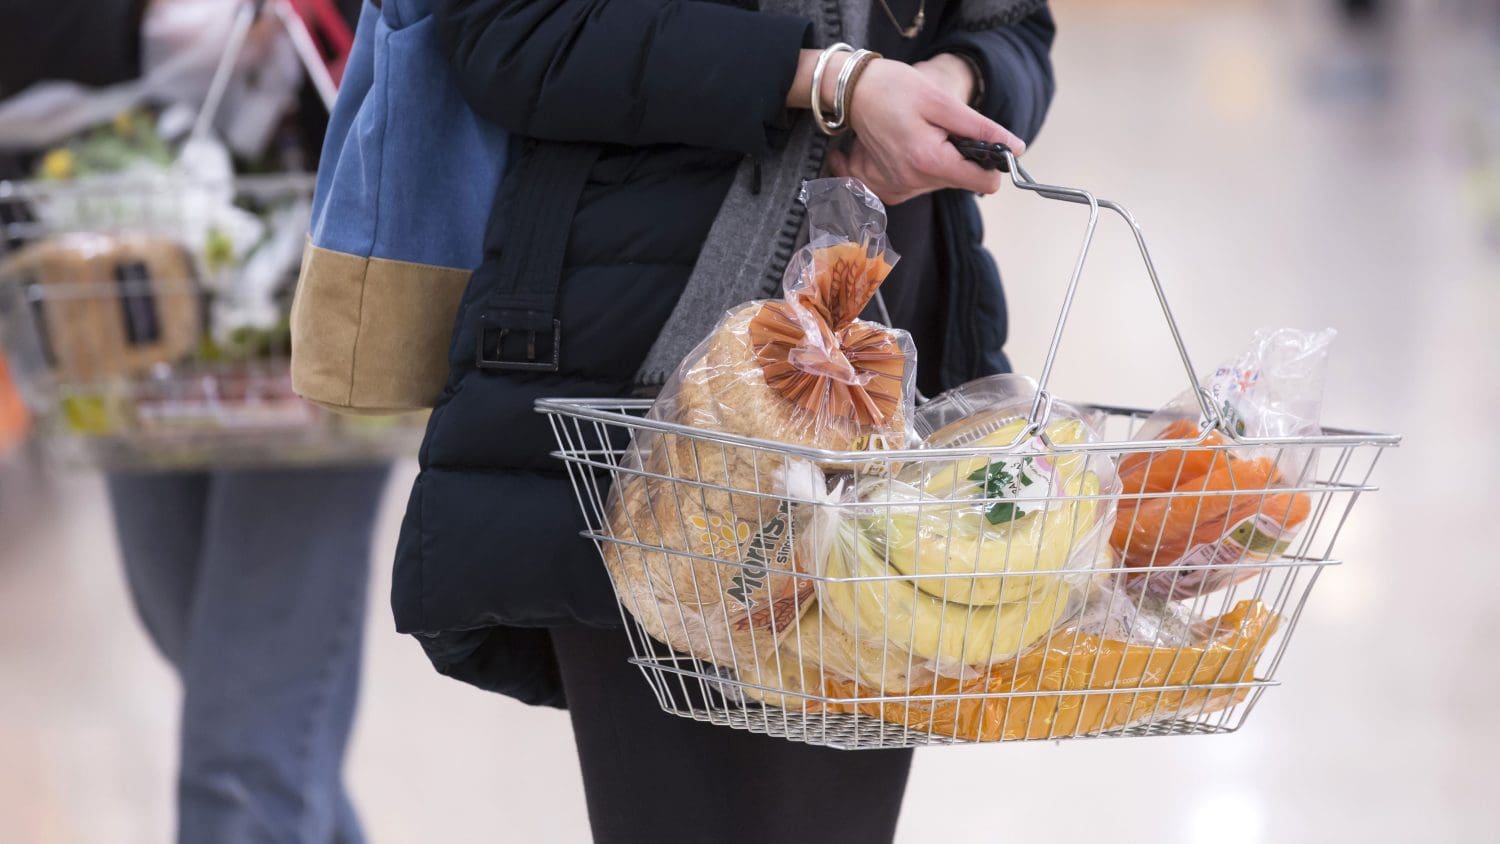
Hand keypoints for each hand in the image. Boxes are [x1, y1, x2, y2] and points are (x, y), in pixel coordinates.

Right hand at [827, 59, 1023, 205]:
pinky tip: (913, 145)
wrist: (852, 92)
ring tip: (923, 133)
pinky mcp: (892, 188)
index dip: (993, 162)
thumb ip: (980, 128)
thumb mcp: (941, 101)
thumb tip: (1015, 148)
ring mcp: (900, 188)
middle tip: (944, 128)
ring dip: (944, 159)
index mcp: (929, 161)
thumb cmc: (894, 89)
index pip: (984, 183)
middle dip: (964, 157)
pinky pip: (925, 183)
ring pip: (945, 182)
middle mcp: (914, 182)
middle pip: (964, 182)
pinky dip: (928, 165)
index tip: (986, 142)